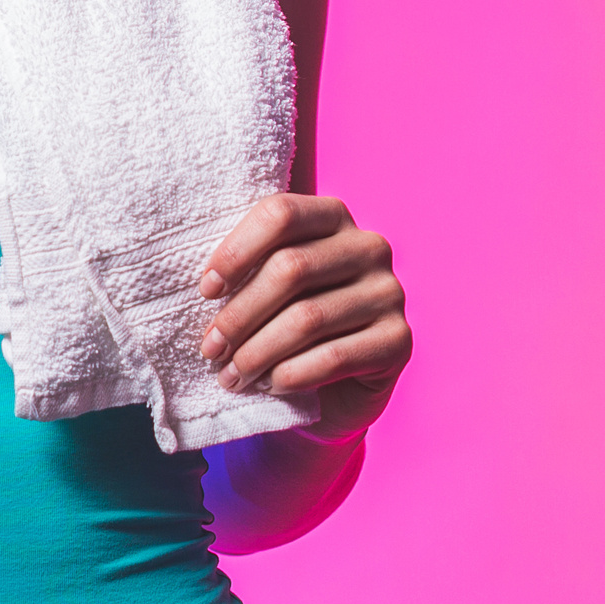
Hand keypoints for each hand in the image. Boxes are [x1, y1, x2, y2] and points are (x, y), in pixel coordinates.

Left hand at [198, 193, 409, 441]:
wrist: (332, 387)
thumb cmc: (285, 322)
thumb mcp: (264, 288)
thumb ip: (245, 270)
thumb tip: (205, 285)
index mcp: (332, 216)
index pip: (280, 215)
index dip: (236, 251)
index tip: (206, 291)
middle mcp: (368, 246)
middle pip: (290, 269)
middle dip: (239, 315)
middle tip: (209, 349)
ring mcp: (389, 292)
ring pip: (308, 317)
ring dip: (258, 352)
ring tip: (230, 374)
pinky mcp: (399, 339)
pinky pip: (335, 356)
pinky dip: (292, 373)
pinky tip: (268, 385)